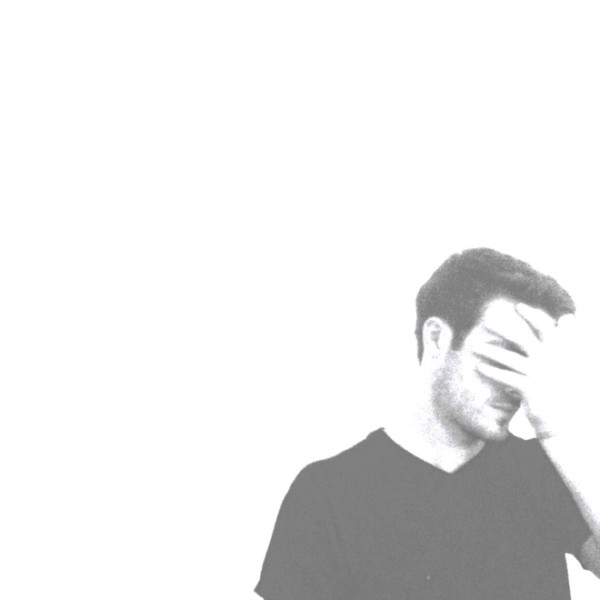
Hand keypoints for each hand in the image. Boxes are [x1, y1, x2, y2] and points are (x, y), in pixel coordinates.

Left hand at [473, 303, 578, 437]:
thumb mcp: (566, 363)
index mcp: (559, 352)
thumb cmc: (561, 389)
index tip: (518, 306)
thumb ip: (561, 342)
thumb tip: (566, 319)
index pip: (546, 328)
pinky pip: (506, 377)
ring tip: (476, 347)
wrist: (564, 420)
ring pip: (510, 358)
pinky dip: (492, 371)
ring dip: (490, 351)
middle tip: (486, 322)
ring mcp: (539, 374)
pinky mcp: (530, 388)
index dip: (533, 316)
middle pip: (523, 339)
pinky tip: (479, 367)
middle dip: (504, 329)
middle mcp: (550, 360)